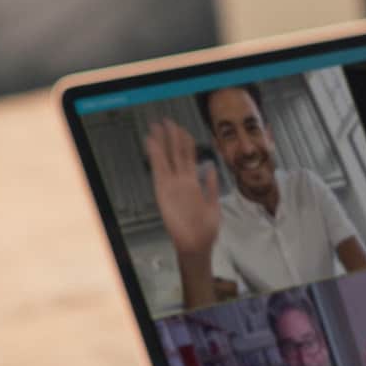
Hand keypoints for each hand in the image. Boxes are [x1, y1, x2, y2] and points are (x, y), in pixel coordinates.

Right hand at [143, 119, 221, 257]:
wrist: (196, 244)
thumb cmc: (205, 228)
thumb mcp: (214, 203)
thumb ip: (211, 184)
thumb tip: (211, 168)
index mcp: (194, 183)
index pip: (188, 157)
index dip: (185, 142)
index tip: (182, 129)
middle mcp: (181, 181)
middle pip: (176, 153)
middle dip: (172, 136)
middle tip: (167, 121)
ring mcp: (172, 184)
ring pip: (167, 157)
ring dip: (162, 141)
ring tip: (157, 126)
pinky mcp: (163, 190)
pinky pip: (158, 169)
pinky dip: (154, 154)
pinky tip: (151, 142)